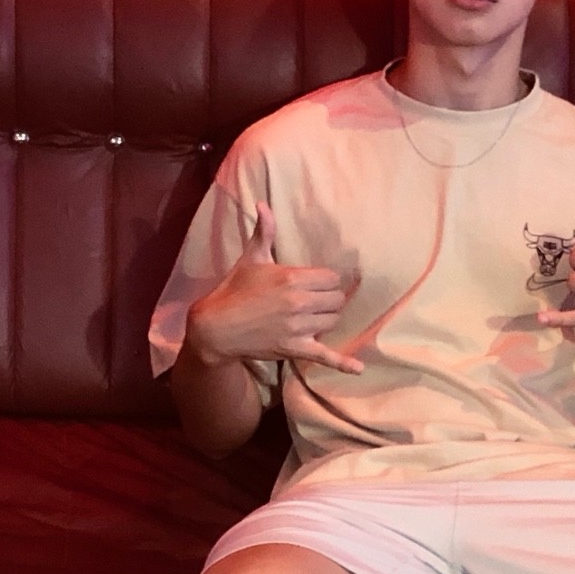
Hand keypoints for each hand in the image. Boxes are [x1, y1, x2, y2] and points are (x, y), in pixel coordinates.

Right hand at [187, 203, 363, 374]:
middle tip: (315, 300)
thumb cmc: (234, 290)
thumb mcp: (251, 259)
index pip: (331, 278)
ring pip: (333, 321)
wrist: (215, 327)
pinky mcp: (294, 349)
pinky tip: (358, 369)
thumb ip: (264, 232)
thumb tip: (263, 204)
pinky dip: (343, 363)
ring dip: (327, 319)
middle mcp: (298, 302)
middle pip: (336, 299)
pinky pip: (325, 356)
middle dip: (328, 299)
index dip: (326, 281)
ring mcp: (298, 327)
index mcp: (291, 278)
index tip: (317, 284)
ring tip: (314, 317)